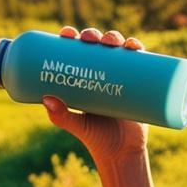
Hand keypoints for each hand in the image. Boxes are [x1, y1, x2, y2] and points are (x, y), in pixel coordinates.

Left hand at [41, 26, 147, 160]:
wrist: (122, 153)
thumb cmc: (95, 138)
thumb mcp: (77, 126)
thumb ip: (62, 116)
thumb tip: (47, 99)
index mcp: (83, 77)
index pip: (75, 51)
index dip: (71, 37)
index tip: (67, 33)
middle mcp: (101, 72)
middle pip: (96, 45)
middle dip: (93, 35)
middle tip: (90, 39)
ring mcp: (120, 76)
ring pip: (116, 49)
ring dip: (114, 37)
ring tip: (112, 42)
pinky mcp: (139, 83)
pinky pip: (140, 62)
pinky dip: (137, 49)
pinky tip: (134, 45)